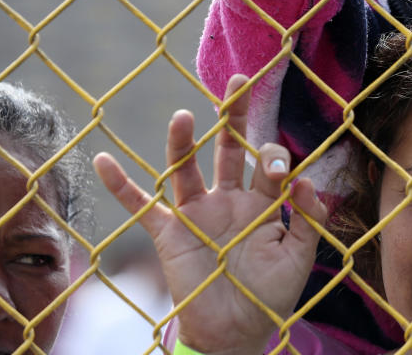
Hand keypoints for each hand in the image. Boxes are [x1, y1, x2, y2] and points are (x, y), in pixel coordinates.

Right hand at [93, 74, 327, 354]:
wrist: (235, 333)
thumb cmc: (270, 295)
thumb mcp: (300, 257)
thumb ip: (309, 219)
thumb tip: (307, 179)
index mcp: (262, 202)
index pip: (269, 165)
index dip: (275, 158)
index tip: (280, 171)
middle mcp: (228, 199)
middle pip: (229, 149)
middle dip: (234, 117)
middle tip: (240, 82)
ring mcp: (197, 213)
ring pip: (186, 169)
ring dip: (182, 143)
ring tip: (183, 115)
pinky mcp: (170, 233)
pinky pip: (141, 207)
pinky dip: (121, 186)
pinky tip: (103, 161)